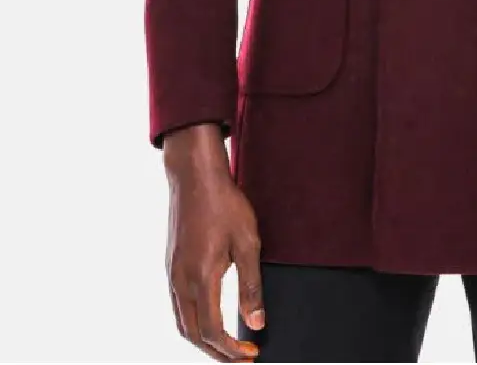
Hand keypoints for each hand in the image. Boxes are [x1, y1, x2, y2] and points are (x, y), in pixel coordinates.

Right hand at [163, 124, 264, 361]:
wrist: (195, 177)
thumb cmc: (225, 204)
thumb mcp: (248, 243)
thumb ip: (251, 286)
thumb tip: (257, 323)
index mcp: (201, 277)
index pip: (212, 331)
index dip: (231, 350)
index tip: (251, 354)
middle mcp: (180, 281)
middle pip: (192, 335)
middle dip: (216, 353)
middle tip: (241, 358)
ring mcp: (172, 273)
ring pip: (182, 322)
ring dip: (203, 340)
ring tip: (227, 345)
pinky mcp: (172, 265)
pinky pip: (179, 306)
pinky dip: (194, 322)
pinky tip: (211, 318)